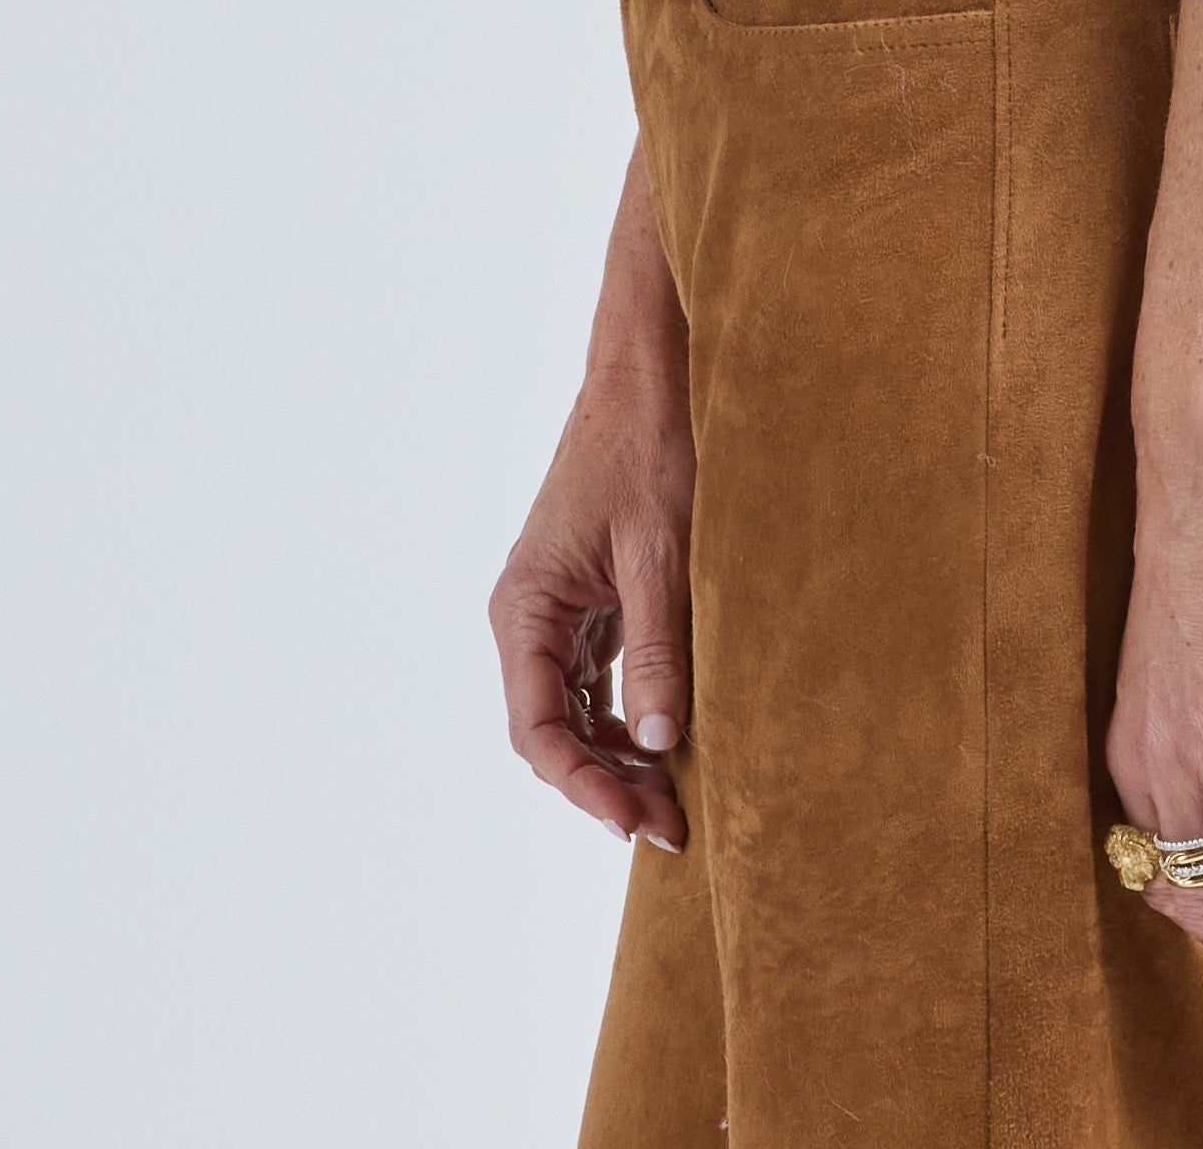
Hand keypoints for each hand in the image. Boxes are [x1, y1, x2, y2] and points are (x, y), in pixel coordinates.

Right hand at [490, 357, 694, 847]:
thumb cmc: (648, 450)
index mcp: (527, 606)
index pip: (540, 729)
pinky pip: (596, 682)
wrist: (647, 377)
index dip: (584, 786)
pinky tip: (668, 745)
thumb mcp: (660, 555)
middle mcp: (529, 615)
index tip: (635, 821)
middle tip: (671, 825)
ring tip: (675, 800)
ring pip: (575, 714)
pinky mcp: (588, 601)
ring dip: (618, 758)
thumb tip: (662, 743)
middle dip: (605, 784)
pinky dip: (627, 719)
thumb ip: (658, 649)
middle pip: (553, 731)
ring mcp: (557, 610)